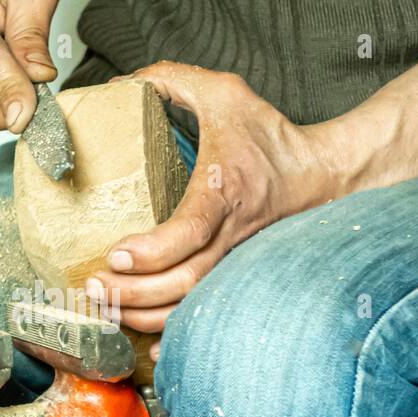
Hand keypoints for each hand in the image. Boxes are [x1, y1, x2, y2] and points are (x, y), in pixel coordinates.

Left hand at [86, 62, 348, 334]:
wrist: (323, 176)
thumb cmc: (270, 137)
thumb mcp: (224, 93)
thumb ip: (170, 79)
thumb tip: (119, 84)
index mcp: (225, 190)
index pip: (190, 229)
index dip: (154, 250)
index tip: (117, 253)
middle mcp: (232, 234)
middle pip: (183, 281)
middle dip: (133, 293)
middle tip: (94, 287)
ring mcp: (235, 260)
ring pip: (190, 304)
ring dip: (144, 316)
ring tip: (105, 308)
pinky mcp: (234, 274)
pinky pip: (202, 311)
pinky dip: (171, 331)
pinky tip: (142, 337)